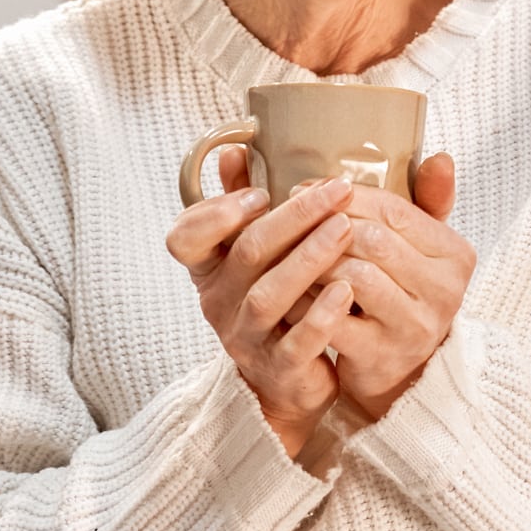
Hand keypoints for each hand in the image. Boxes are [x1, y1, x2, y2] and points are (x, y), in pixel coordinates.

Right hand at [164, 146, 355, 456]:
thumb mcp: (253, 254)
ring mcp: (247, 338)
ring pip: (270, 295)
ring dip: (309, 257)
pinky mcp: (279, 369)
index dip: (215, 214)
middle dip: (293, 217)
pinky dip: (321, 314)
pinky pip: (297, 342)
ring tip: (346, 228)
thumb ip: (241, 204)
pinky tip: (347, 290)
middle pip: (247, 253)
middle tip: (336, 190)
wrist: (289, 381)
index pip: (183, 241)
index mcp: (210, 271)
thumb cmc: (277, 301)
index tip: (258, 193)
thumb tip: (234, 150)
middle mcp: (220, 303)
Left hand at [286, 153, 474, 420]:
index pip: (395, 210)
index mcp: (456, 255)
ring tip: (287, 252)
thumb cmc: (404, 293)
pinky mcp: (381, 355)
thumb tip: (439, 157)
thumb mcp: (423, 248)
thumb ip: (429, 201)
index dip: (347, 196)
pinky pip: (333, 317)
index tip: (307, 189)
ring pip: (353, 275)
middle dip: (324, 225)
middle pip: (373, 240)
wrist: (406, 371)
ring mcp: (414, 326)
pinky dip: (306, 300)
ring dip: (314, 261)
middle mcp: (444, 291)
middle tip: (287, 218)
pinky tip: (288, 290)